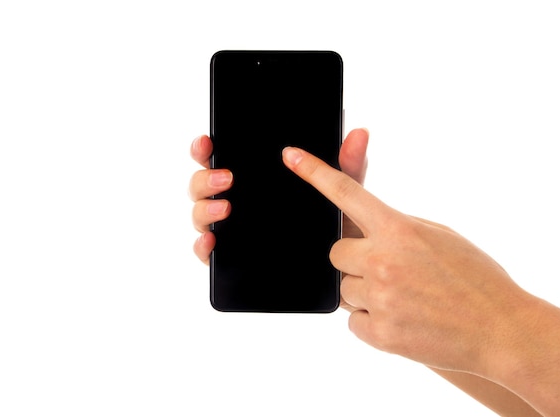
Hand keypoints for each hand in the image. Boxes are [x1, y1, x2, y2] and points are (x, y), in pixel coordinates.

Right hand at [189, 128, 369, 266]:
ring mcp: (228, 225)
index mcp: (254, 176)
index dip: (205, 147)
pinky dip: (201, 246)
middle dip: (205, 178)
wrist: (340, 266)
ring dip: (205, 209)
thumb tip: (359, 133)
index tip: (207, 142)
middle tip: (227, 178)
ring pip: (199, 213)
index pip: (220, 154)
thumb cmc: (335, 220)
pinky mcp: (228, 253)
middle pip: (202, 183)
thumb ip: (348, 163)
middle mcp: (234, 197)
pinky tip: (212, 241)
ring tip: (226, 208)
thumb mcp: (343, 190)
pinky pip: (204, 250)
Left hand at [281, 146, 531, 375]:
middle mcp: (384, 260)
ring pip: (343, 288)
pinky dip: (372, 320)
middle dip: (354, 260)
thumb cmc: (476, 279)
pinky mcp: (379, 333)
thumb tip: (362, 227)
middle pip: (335, 252)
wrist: (502, 330)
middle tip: (387, 270)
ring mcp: (380, 297)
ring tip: (404, 298)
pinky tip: (403, 319)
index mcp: (399, 229)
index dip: (314, 172)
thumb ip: (395, 228)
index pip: (346, 193)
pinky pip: (353, 320)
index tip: (291, 157)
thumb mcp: (438, 236)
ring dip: (365, 291)